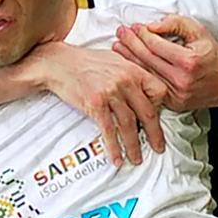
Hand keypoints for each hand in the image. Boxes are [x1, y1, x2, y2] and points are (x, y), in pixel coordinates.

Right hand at [30, 42, 167, 166]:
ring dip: (134, 145)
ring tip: (136, 157)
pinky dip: (114, 147)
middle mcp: (124, 81)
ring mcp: (110, 93)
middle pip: (147, 112)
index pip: (158, 91)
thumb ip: (131, 73)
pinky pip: (109, 130)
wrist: (57, 62)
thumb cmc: (83, 61)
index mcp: (132, 69)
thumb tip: (143, 90)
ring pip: (129, 125)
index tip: (157, 118)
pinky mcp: (95, 104)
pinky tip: (117, 157)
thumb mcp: (114, 59)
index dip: (160, 106)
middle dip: (154, 134)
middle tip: (158, 147)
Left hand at [112, 15, 217, 110]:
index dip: (142, 34)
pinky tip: (130, 65)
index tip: (134, 27)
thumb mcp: (198, 31)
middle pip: (147, 59)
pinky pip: (151, 86)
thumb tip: (152, 26)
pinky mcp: (174, 104)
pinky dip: (139, 75)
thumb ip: (175, 24)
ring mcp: (176, 95)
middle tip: (120, 33)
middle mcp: (181, 80)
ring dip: (129, 59)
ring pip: (145, 74)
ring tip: (118, 47)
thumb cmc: (213, 54)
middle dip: (130, 44)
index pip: (155, 45)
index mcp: (188, 62)